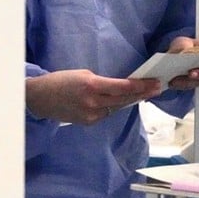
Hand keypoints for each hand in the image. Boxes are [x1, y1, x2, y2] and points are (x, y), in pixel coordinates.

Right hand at [26, 69, 160, 124]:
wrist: (40, 98)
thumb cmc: (62, 80)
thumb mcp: (84, 74)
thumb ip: (103, 82)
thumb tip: (121, 88)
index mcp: (92, 85)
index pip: (122, 87)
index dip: (140, 86)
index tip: (154, 83)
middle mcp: (92, 102)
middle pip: (124, 99)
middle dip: (142, 93)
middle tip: (157, 88)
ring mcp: (90, 115)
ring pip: (116, 108)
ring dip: (129, 100)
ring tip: (144, 93)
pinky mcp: (87, 122)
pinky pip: (106, 113)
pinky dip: (112, 106)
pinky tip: (118, 101)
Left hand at [165, 36, 198, 90]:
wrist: (170, 57)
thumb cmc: (181, 47)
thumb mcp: (182, 42)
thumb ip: (185, 45)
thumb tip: (185, 51)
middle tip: (192, 73)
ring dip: (189, 81)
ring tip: (177, 78)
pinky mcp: (191, 83)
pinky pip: (188, 86)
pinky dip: (180, 84)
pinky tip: (172, 81)